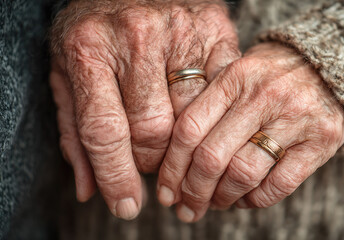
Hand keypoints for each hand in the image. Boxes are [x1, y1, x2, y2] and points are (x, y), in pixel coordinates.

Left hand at [49, 0, 239, 219]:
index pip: (105, 131)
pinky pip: (220, 92)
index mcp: (89, 48)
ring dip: (181, 142)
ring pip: (192, 116)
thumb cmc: (94, 31)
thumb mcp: (67, 74)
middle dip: (150, 159)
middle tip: (147, 158)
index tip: (126, 205)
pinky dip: (210, 113)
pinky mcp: (216, 30)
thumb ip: (75, 132)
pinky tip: (196, 113)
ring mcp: (183, 30)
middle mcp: (138, 36)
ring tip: (171, 140)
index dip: (117, 177)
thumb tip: (91, 191)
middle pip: (154, 130)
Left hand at [157, 42, 343, 221]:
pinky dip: (255, 200)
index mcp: (235, 78)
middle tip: (186, 208)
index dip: (171, 167)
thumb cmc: (269, 78)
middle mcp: (263, 96)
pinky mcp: (319, 142)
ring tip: (215, 203)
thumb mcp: (236, 77)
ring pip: (243, 173)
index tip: (165, 190)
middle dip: (193, 191)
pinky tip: (245, 199)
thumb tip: (173, 164)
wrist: (326, 67)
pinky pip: (279, 185)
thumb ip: (207, 109)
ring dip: (223, 198)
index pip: (189, 129)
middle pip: (212, 157)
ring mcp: (294, 119)